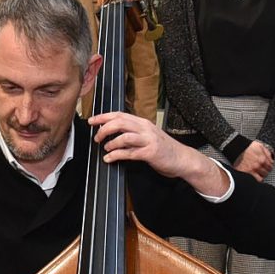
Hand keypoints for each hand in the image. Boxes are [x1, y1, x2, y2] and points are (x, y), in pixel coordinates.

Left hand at [88, 111, 220, 192]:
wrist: (182, 159)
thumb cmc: (164, 148)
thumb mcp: (147, 136)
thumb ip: (133, 133)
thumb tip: (113, 134)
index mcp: (142, 123)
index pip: (119, 115)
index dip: (103, 117)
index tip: (92, 121)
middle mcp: (145, 128)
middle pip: (120, 122)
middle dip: (104, 129)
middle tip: (97, 137)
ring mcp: (148, 140)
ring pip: (124, 136)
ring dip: (111, 142)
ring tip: (106, 148)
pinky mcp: (150, 153)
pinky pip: (129, 153)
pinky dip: (116, 155)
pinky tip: (110, 159)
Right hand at [234, 143, 274, 178]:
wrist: (235, 149)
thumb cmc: (246, 147)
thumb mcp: (260, 146)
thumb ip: (267, 153)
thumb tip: (272, 158)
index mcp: (262, 159)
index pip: (271, 166)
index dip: (269, 166)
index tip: (267, 165)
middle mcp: (258, 166)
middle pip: (266, 173)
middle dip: (265, 171)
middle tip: (262, 169)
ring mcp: (251, 171)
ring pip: (261, 178)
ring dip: (260, 176)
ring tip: (257, 173)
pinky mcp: (245, 175)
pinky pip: (253, 181)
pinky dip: (254, 179)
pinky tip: (253, 176)